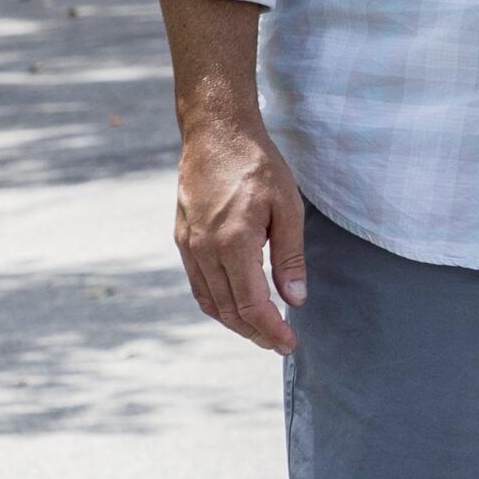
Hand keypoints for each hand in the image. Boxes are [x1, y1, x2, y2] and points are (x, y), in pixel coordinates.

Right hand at [175, 113, 306, 354]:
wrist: (215, 134)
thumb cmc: (258, 165)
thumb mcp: (288, 206)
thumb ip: (290, 256)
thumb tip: (294, 300)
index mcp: (234, 244)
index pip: (252, 305)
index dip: (271, 330)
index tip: (290, 344)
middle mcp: (205, 251)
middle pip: (229, 310)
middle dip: (255, 333)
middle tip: (280, 343)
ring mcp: (190, 247)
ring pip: (210, 302)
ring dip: (235, 322)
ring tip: (261, 330)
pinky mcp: (183, 240)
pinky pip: (199, 285)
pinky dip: (217, 303)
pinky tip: (235, 305)